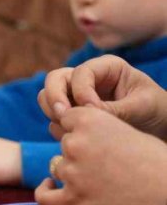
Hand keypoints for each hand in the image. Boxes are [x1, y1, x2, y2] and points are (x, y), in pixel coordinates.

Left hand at [35, 107, 166, 204]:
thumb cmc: (158, 163)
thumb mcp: (127, 130)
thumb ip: (99, 130)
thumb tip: (78, 135)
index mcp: (90, 119)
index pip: (67, 118)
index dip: (79, 129)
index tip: (89, 139)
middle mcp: (75, 142)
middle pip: (64, 144)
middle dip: (79, 153)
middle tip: (103, 166)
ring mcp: (71, 171)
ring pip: (58, 168)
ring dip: (72, 173)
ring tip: (99, 181)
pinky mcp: (72, 199)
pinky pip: (44, 196)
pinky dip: (45, 191)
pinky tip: (52, 188)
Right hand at [38, 55, 166, 140]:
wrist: (162, 129)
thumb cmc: (158, 111)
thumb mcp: (141, 107)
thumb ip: (114, 109)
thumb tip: (85, 114)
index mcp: (106, 68)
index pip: (81, 72)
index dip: (82, 90)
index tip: (93, 110)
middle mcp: (87, 79)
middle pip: (55, 80)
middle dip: (55, 97)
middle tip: (62, 116)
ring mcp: (76, 96)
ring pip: (48, 97)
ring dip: (52, 112)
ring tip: (67, 128)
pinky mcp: (73, 115)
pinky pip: (54, 118)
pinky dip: (58, 126)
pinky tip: (74, 137)